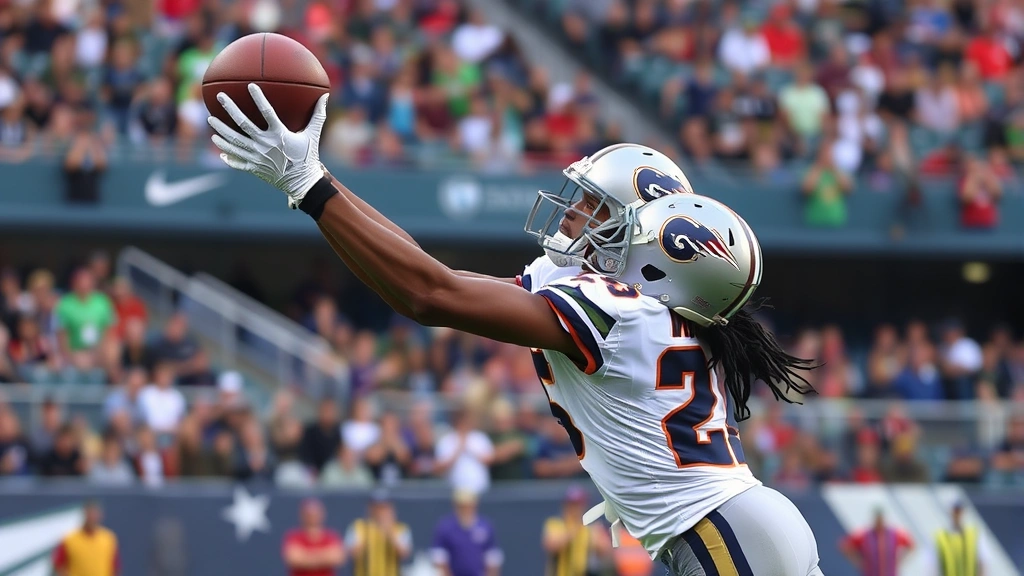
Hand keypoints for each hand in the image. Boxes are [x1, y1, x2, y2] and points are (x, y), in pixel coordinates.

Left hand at [207, 83, 327, 207]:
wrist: (303, 183)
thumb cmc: (308, 157)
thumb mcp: (313, 135)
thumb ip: (318, 115)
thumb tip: (325, 96)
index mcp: (279, 134)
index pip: (267, 112)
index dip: (258, 98)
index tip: (250, 85)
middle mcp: (265, 144)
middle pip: (242, 124)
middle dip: (229, 109)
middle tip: (220, 96)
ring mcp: (257, 157)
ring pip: (234, 142)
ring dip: (221, 131)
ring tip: (211, 120)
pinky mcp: (254, 168)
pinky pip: (237, 161)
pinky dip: (227, 155)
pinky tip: (219, 148)